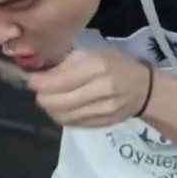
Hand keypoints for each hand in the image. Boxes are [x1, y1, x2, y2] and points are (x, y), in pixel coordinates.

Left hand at [27, 49, 151, 126]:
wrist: (144, 88)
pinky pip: (73, 123)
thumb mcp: (92, 54)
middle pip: (59, 101)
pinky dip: (62, 116)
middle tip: (39, 92)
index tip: (32, 81)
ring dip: (50, 109)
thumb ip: (66, 65)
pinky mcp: (103, 123)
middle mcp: (101, 88)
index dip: (39, 84)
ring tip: (49, 100)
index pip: (59, 81)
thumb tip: (39, 77)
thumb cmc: (115, 65)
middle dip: (43, 97)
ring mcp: (104, 109)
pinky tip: (61, 108)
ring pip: (64, 115)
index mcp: (98, 66)